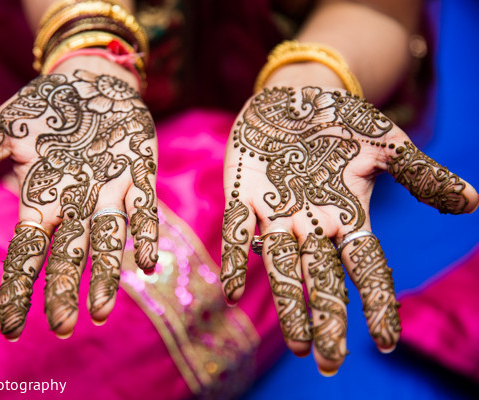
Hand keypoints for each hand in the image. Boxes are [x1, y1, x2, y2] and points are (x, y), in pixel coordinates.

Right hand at [0, 68, 158, 339]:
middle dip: (62, 290)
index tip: (10, 328)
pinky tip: (147, 262)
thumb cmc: (43, 109)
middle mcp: (74, 204)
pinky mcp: (139, 172)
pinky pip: (144, 207)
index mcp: (39, 199)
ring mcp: (108, 191)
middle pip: (66, 254)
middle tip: (64, 328)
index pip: (24, 252)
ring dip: (105, 274)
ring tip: (102, 310)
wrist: (89, 78)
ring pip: (106, 240)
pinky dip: (144, 232)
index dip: (16, 288)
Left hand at [220, 86, 477, 372]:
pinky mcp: (243, 194)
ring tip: (296, 343)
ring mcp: (276, 212)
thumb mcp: (386, 144)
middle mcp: (312, 223)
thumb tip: (473, 202)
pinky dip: (236, 257)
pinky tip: (231, 288)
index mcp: (348, 215)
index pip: (367, 265)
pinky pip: (237, 230)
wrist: (294, 98)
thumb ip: (420, 173)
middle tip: (329, 362)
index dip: (377, 301)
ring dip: (288, 302)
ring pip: (283, 264)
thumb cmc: (342, 123)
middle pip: (323, 277)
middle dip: (327, 318)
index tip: (384, 340)